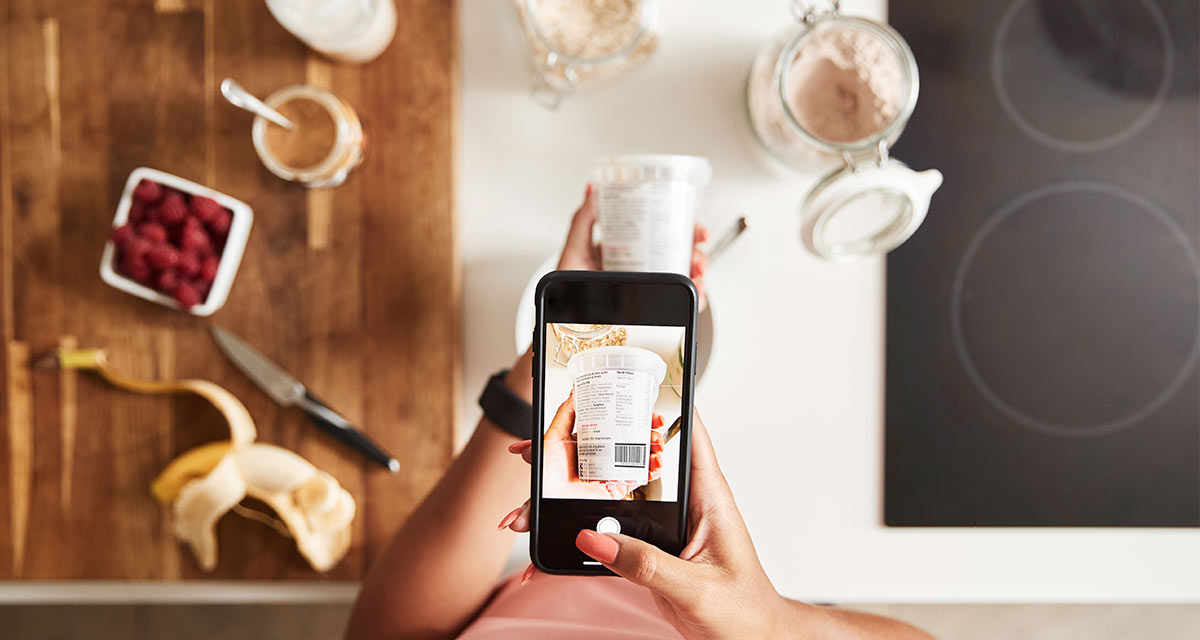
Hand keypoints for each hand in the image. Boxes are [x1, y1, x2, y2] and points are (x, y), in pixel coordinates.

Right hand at [503, 412, 787, 639]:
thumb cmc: (745, 613)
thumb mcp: (698, 590)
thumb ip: (649, 566)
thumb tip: (597, 540)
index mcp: (707, 495)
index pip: (684, 433)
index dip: (652, 403)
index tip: (614, 384)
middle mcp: (681, 503)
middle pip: (627, 462)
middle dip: (579, 454)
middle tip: (535, 451)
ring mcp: (661, 526)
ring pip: (608, 499)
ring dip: (566, 499)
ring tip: (524, 505)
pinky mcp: (647, 551)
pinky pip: (605, 538)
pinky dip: (573, 540)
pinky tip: (544, 547)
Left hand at [540, 392, 664, 500]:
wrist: (548, 501)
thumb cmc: (547, 475)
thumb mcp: (552, 437)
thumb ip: (565, 414)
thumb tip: (575, 392)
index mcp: (591, 442)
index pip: (617, 425)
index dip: (634, 418)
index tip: (647, 414)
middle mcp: (603, 456)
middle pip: (633, 440)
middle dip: (650, 433)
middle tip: (656, 429)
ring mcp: (611, 471)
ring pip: (640, 458)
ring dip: (654, 451)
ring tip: (657, 447)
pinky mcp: (616, 487)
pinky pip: (639, 478)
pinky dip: (652, 471)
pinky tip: (655, 464)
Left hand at [557, 185, 709, 310]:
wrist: (562, 320)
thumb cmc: (565, 288)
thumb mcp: (573, 250)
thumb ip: (582, 221)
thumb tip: (593, 190)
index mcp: (627, 248)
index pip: (662, 232)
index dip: (685, 228)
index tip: (697, 231)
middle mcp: (640, 266)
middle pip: (680, 254)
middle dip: (697, 254)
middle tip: (699, 260)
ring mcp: (646, 287)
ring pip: (683, 278)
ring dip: (698, 278)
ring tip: (698, 280)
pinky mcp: (648, 308)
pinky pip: (676, 303)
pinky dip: (693, 300)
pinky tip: (696, 297)